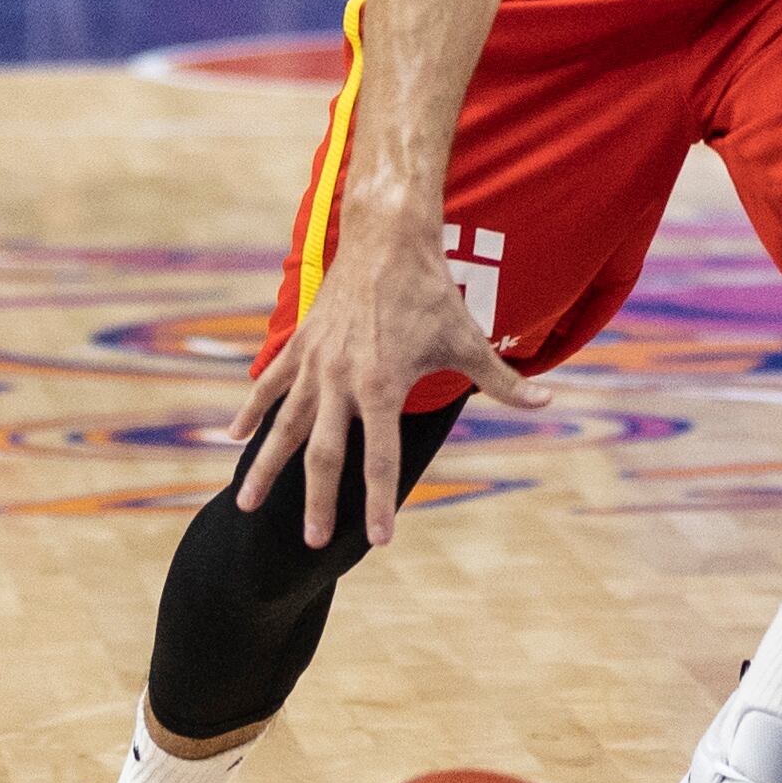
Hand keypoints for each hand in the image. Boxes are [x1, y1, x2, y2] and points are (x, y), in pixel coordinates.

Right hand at [231, 245, 538, 545]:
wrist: (387, 239)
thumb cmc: (431, 292)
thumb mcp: (469, 340)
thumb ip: (504, 382)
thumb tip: (549, 402)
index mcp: (382, 386)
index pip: (380, 459)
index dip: (378, 503)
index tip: (379, 540)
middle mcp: (341, 380)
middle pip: (323, 454)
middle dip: (317, 501)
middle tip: (313, 542)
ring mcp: (315, 363)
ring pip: (284, 425)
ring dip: (266, 467)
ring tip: (244, 504)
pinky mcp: (300, 344)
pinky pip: (270, 384)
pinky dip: (250, 411)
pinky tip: (232, 438)